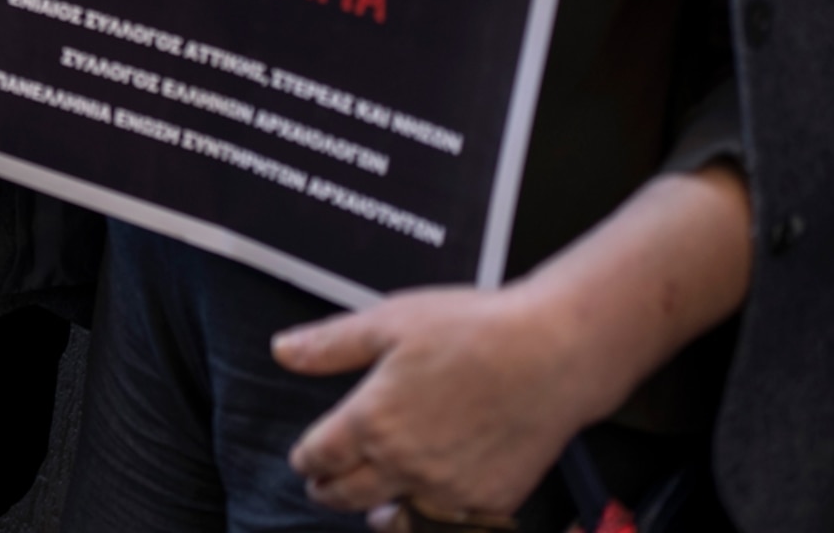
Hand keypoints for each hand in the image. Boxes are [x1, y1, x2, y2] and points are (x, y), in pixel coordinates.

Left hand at [278, 168, 753, 527]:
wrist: (552, 355)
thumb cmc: (473, 330)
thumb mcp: (389, 321)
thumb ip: (330, 345)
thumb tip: (282, 351)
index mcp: (371, 421)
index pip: (319, 457)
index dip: (306, 458)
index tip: (305, 458)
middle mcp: (405, 464)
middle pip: (347, 495)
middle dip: (329, 491)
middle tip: (323, 486)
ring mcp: (449, 490)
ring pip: (397, 517)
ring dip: (378, 511)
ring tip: (373, 506)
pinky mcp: (490, 501)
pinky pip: (449, 521)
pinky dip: (434, 515)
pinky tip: (430, 501)